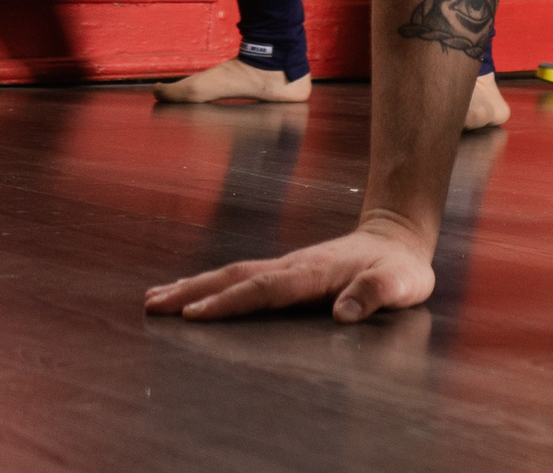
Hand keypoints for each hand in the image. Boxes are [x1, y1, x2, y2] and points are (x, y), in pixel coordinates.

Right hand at [143, 214, 433, 322]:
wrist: (397, 237)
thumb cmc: (400, 268)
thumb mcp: (400, 283)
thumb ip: (375, 295)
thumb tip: (344, 314)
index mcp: (314, 272)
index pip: (265, 289)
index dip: (230, 303)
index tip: (193, 314)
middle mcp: (293, 265)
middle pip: (235, 277)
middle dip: (193, 291)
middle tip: (152, 306)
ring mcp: (286, 265)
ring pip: (232, 274)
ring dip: (193, 286)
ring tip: (154, 299)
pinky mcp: (285, 270)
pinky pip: (241, 277)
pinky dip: (210, 284)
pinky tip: (190, 291)